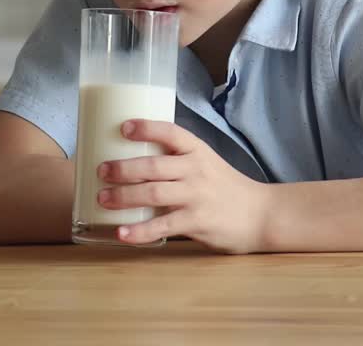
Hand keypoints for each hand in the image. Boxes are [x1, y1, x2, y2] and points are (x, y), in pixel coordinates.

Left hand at [97, 119, 271, 253]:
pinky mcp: (197, 222)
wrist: (260, 215)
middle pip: (153, 166)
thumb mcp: (206, 163)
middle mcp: (196, 170)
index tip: (123, 127)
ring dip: (124, 197)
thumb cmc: (226, 188)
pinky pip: (162, 227)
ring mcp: (197, 197)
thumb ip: (177, 161)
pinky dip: (139, 231)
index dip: (146, 128)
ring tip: (103, 199)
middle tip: (101, 171)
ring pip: (153, 193)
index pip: (171, 132)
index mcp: (197, 151)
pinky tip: (121, 234)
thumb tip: (133, 160)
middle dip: (123, 168)